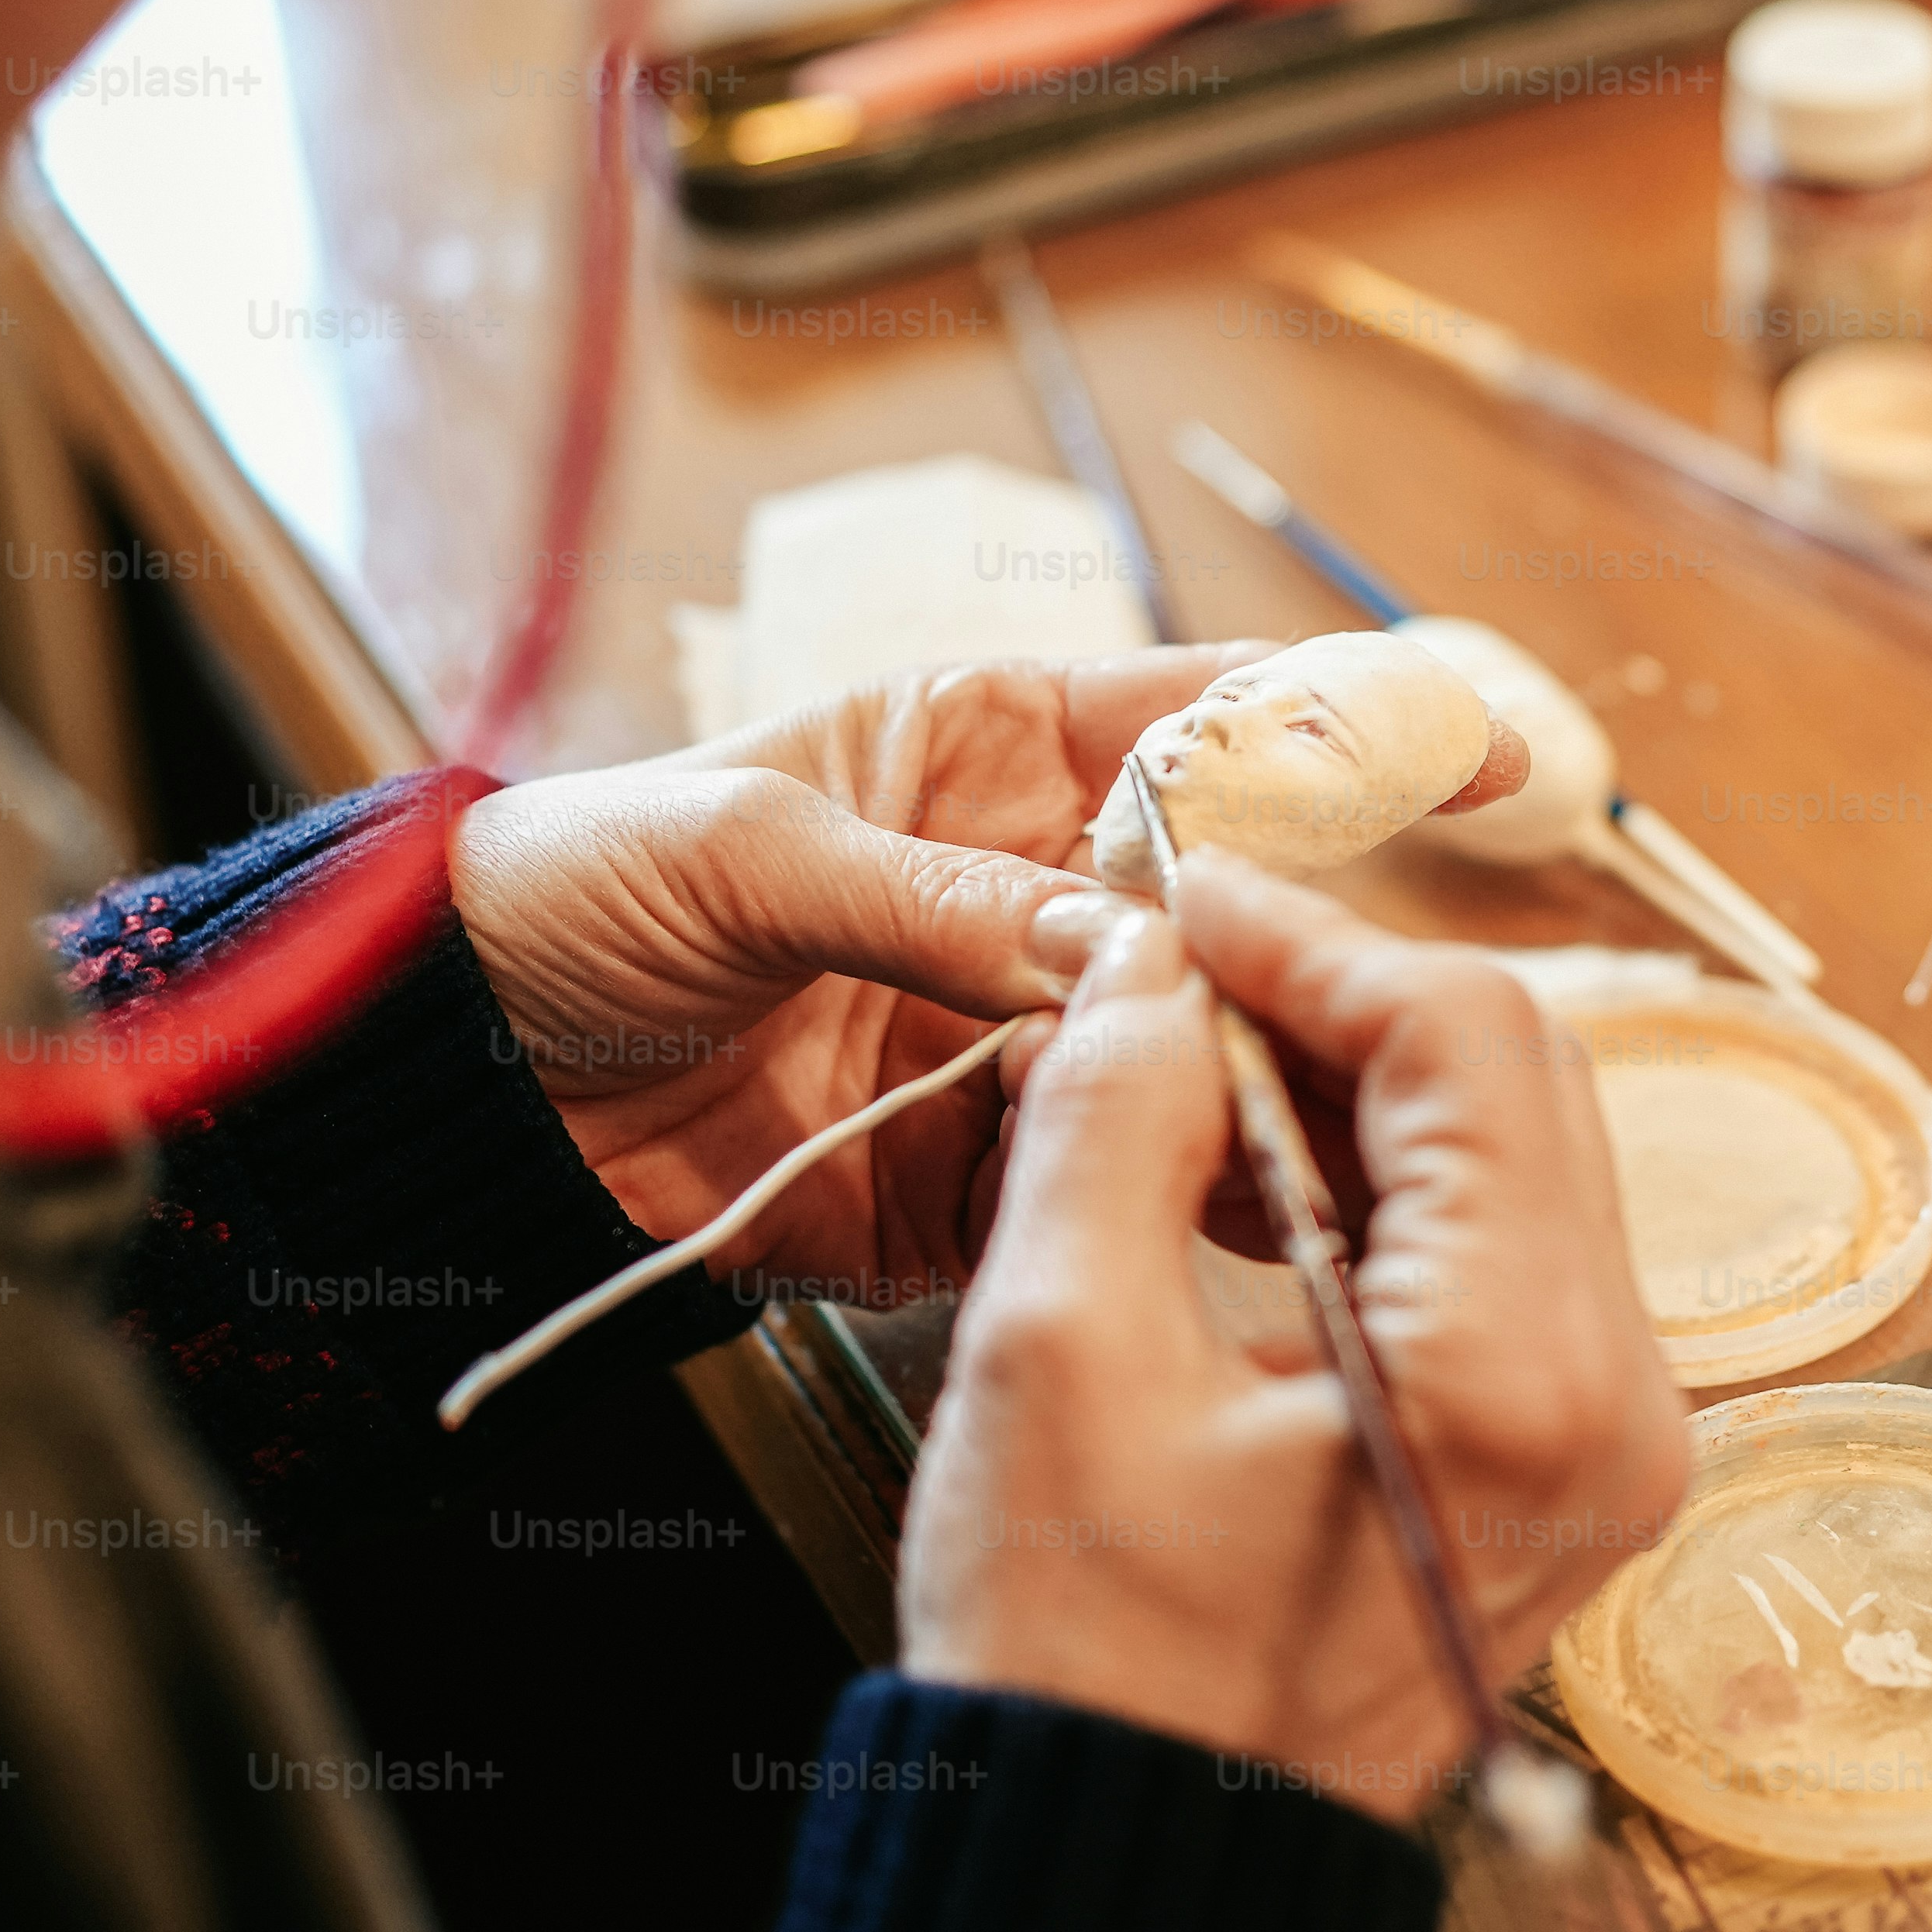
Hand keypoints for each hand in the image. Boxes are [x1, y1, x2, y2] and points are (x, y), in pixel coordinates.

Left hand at [444, 650, 1522, 1309]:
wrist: (456, 1083)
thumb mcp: (744, 852)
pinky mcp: (979, 1171)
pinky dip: (1159, 1202)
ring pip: (1192, 1055)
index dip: (1345, 721)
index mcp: (987, 748)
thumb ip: (928, 896)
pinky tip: (1216, 1215)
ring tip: (1312, 1126)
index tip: (1475, 747)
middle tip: (1373, 1003)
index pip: (1201, 715)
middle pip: (1227, 909)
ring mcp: (1011, 1034)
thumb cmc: (573, 890)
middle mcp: (1025, 886)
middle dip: (1305, 952)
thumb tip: (1099, 948)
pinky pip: (1108, 1181)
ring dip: (1247, 1089)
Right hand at [898, 853, 1690, 1817]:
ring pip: (1517, 1155)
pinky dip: (1384, 1185)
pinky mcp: (1570, 1467)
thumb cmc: (1084, 1652)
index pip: (1466, 1040)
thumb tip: (1149, 958)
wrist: (1128, 1867)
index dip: (1313, 939)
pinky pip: (1503, 1255)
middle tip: (1177, 967)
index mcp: (1525, 1374)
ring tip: (1189, 1065)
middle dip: (1341, 1001)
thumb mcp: (1057, 1344)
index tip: (1182, 900)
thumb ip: (1115, 1110)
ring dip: (1359, 1087)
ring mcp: (1617, 1442)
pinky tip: (1248, 1170)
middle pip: (1520, 1082)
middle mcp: (1625, 1402)